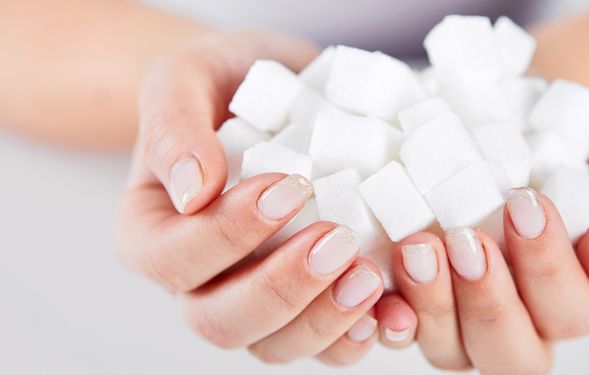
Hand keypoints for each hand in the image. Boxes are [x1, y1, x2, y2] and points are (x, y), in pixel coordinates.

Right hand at [115, 30, 383, 363]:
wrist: (278, 88)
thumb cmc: (225, 82)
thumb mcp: (186, 78)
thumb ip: (173, 125)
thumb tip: (193, 189)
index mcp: (154, 234)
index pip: (172, 260)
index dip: (227, 236)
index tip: (287, 187)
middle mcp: (200, 280)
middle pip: (222, 321)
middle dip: (282, 290)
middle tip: (337, 240)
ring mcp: (257, 297)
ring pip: (276, 345)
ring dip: (324, 322)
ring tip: (370, 279)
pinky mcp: (312, 299)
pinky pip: (328, 345)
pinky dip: (361, 335)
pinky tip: (393, 312)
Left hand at [372, 123, 588, 373]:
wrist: (512, 116)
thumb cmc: (563, 142)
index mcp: (573, 294)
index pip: (574, 312)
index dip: (551, 270)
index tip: (527, 204)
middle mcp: (520, 318)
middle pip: (514, 355)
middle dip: (489, 302)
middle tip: (467, 241)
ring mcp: (461, 317)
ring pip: (452, 352)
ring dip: (433, 305)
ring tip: (418, 248)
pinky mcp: (414, 298)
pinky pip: (399, 329)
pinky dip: (388, 313)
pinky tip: (376, 278)